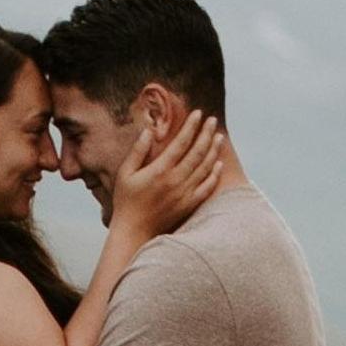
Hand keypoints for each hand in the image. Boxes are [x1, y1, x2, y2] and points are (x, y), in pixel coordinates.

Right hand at [103, 103, 232, 242]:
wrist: (134, 232)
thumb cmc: (126, 201)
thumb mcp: (125, 174)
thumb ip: (137, 151)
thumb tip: (148, 130)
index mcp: (160, 170)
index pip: (181, 142)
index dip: (191, 126)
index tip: (198, 114)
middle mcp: (175, 180)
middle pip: (197, 152)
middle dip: (207, 133)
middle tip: (213, 120)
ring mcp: (185, 194)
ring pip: (205, 168)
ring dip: (214, 150)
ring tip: (219, 137)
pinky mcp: (189, 205)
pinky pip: (207, 188)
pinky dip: (214, 175)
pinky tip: (218, 164)